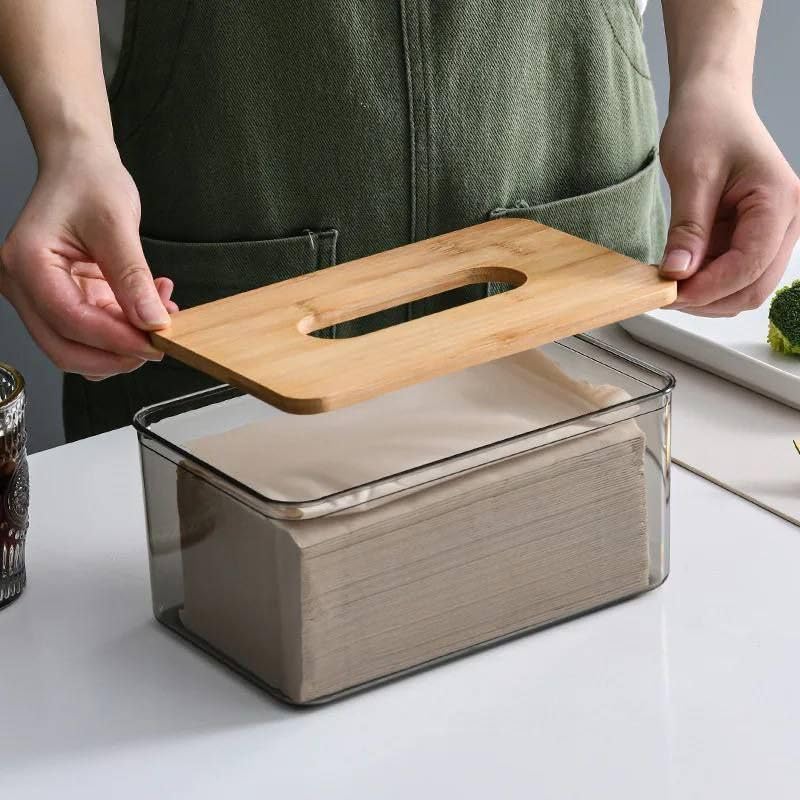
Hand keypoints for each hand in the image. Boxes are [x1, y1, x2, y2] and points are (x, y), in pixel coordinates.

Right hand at [0, 139, 176, 379]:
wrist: (81, 166)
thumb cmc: (89, 182)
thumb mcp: (117, 225)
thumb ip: (133, 278)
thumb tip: (151, 321)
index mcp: (27, 262)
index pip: (70, 320)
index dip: (116, 340)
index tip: (155, 343)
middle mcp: (24, 285)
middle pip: (65, 348)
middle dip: (116, 354)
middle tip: (158, 344)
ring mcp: (42, 295)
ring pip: (78, 347)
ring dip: (123, 344)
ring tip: (159, 314)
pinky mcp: (64, 299)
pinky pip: (92, 332)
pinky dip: (124, 330)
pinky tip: (149, 307)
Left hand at [659, 77, 799, 315]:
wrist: (712, 106)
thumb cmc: (707, 125)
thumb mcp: (692, 174)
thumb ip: (687, 228)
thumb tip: (678, 273)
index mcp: (779, 200)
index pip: (749, 264)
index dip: (709, 287)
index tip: (670, 293)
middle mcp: (787, 221)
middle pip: (753, 287)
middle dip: (708, 299)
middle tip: (663, 295)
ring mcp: (772, 233)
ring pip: (744, 289)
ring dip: (706, 297)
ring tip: (668, 285)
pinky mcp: (753, 239)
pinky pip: (732, 276)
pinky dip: (705, 284)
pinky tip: (679, 276)